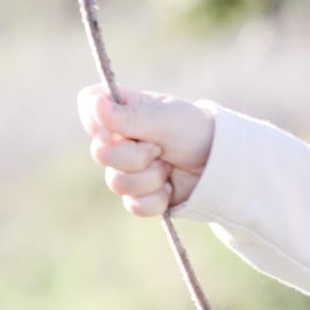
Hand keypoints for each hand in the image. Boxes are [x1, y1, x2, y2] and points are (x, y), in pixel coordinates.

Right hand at [77, 84, 214, 215]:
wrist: (221, 165)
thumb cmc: (194, 131)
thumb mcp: (165, 119)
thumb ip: (129, 116)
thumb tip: (95, 103)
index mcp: (120, 109)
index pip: (88, 105)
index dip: (101, 121)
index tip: (128, 128)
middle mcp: (118, 138)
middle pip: (100, 154)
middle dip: (136, 156)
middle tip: (161, 149)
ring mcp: (127, 168)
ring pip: (116, 183)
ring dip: (150, 178)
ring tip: (169, 167)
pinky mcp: (140, 195)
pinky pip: (133, 206)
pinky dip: (156, 199)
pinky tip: (170, 188)